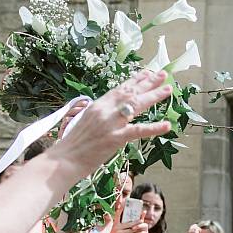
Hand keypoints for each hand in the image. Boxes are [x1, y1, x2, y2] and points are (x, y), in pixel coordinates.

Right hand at [46, 70, 173, 181]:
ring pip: (136, 105)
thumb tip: (114, 113)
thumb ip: (102, 115)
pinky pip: (138, 131)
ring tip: (169, 89)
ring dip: (154, 96)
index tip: (148, 73)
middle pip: (131, 92)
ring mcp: (110, 123)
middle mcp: (105, 110)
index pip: (120, 89)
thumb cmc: (74, 145)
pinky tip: (167, 125)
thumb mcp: (86, 122)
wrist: (64, 159)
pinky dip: (153, 128)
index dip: (135, 80)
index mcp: (97, 105)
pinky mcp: (115, 138)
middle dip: (149, 82)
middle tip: (164, 74)